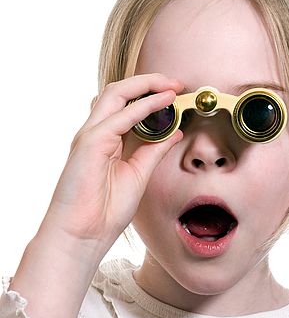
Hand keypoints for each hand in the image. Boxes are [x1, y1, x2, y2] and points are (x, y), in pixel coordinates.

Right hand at [41, 73, 183, 249]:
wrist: (83, 236)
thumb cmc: (105, 210)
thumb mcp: (139, 174)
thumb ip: (154, 150)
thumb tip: (175, 131)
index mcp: (105, 138)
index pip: (125, 103)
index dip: (150, 92)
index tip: (176, 92)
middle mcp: (96, 132)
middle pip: (118, 91)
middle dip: (149, 81)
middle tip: (177, 83)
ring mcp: (90, 135)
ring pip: (115, 93)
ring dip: (146, 85)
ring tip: (171, 86)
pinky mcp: (90, 143)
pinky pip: (119, 117)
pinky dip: (143, 107)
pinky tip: (162, 102)